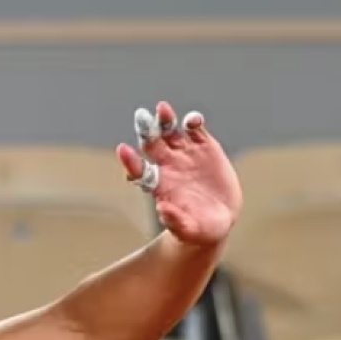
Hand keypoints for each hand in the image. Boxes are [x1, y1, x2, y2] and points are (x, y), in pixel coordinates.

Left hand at [117, 101, 240, 247]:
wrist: (217, 218)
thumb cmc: (198, 229)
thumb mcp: (189, 230)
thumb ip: (175, 221)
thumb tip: (162, 210)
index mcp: (158, 184)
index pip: (139, 170)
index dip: (131, 160)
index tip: (123, 150)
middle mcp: (167, 165)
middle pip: (151, 144)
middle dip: (145, 131)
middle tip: (141, 117)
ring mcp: (184, 153)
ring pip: (170, 132)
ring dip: (165, 120)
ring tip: (162, 108)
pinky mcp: (204, 146)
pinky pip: (195, 129)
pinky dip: (193, 122)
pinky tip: (193, 121)